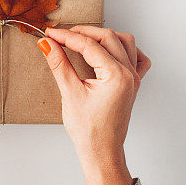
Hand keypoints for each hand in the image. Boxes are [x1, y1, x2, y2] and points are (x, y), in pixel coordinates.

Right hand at [38, 26, 150, 184]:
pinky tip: (110, 50)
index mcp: (116, 76)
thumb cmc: (89, 131)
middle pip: (108, 37)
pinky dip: (124, 49)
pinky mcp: (133, 83)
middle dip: (83, 33)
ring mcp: (134, 78)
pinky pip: (137, 57)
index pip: (89, 45)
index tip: (51, 34)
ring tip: (82, 39)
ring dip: (103, 36)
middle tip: (61, 36)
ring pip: (124, 42)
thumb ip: (59, 64)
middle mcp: (129, 74)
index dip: (67, 36)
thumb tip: (48, 44)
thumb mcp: (70, 94)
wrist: (101, 151)